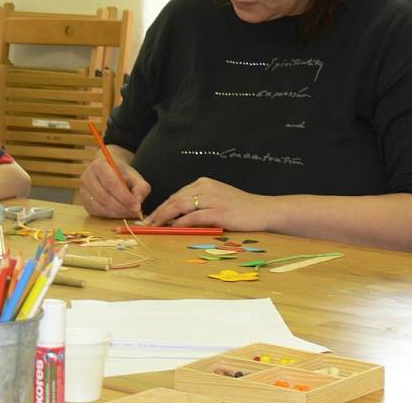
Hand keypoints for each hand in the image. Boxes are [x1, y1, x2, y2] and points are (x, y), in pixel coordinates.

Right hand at [79, 157, 149, 218]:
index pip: (111, 183)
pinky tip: (120, 213)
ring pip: (100, 206)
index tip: (136, 206)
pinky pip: (96, 212)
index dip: (124, 197)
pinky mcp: (84, 201)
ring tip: (129, 213)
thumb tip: (137, 203)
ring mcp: (83, 190)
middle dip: (121, 207)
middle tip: (134, 212)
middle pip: (104, 196)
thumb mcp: (135, 177)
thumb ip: (141, 188)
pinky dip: (110, 216)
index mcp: (99, 165)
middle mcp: (87, 176)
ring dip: (116, 213)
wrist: (109, 171)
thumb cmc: (122, 174)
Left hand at [145, 177, 270, 231]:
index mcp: (204, 183)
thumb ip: (200, 204)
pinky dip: (180, 223)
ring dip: (164, 217)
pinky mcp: (218, 212)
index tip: (152, 216)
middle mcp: (205, 187)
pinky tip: (172, 229)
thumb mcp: (218, 199)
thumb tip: (178, 217)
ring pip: (180, 206)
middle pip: (175, 199)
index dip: (163, 206)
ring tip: (154, 226)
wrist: (265, 210)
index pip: (177, 194)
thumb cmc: (242, 208)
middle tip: (146, 223)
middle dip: (158, 211)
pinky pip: (193, 217)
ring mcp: (211, 199)